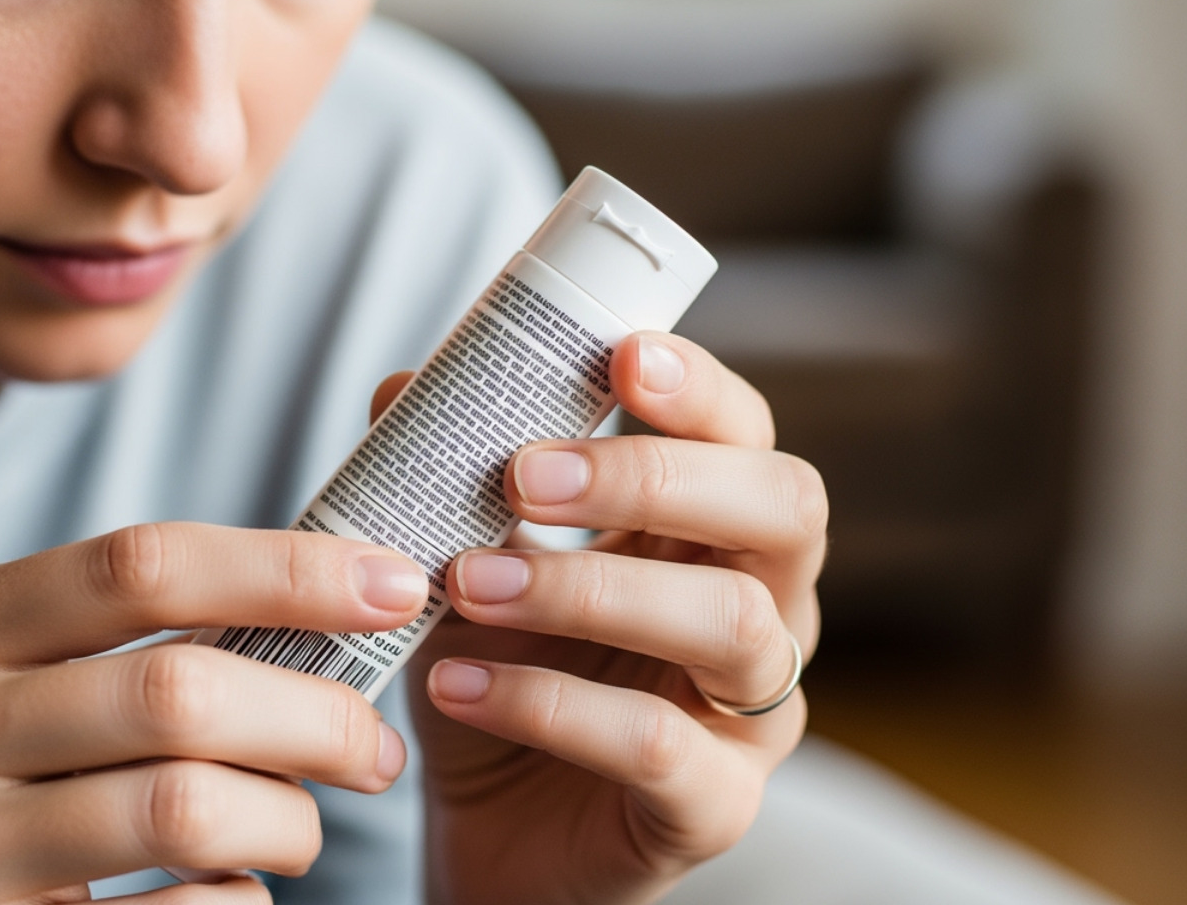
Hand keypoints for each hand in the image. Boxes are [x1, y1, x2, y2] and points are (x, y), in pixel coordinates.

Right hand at [0, 525, 426, 904]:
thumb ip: (115, 631)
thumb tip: (326, 592)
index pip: (144, 565)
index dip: (290, 569)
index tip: (395, 585)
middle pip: (180, 692)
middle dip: (319, 715)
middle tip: (374, 746)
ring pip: (185, 810)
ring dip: (289, 820)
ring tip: (304, 825)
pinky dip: (236, 903)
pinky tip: (234, 889)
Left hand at [390, 334, 825, 904]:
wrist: (491, 830)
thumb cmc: (504, 671)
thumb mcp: (472, 560)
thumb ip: (453, 475)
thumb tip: (403, 388)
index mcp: (716, 533)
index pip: (748, 438)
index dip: (700, 391)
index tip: (620, 356)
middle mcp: (763, 609)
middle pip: (783, 510)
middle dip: (658, 476)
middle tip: (527, 473)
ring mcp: (751, 714)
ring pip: (732, 625)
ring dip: (587, 587)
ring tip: (468, 581)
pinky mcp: (713, 805)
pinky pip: (658, 746)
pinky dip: (550, 703)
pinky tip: (458, 684)